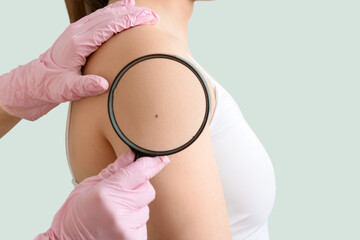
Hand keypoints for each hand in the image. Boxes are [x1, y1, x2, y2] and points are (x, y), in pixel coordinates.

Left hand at [0, 0, 159, 120]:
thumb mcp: (66, 90)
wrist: (33, 82)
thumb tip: (104, 84)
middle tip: (153, 15)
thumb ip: (84, 87)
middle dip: (132, 14)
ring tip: (141, 10)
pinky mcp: (77, 34)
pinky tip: (120, 13)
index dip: (130, 21)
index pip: (109, 26)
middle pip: (109, 16)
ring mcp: (76, 31)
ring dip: (124, 12)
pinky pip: (98, 19)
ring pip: (104, 15)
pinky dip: (112, 14)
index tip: (148, 19)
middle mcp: (77, 33)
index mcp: (78, 44)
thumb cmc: (49, 86)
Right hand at [34, 150, 169, 239]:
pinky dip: (135, 223)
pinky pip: (144, 224)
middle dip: (138, 189)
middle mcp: (118, 210)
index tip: (162, 159)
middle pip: (147, 190)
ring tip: (115, 213)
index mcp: (106, 192)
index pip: (138, 172)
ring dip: (135, 208)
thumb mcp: (89, 186)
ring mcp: (125, 228)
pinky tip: (119, 224)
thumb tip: (131, 155)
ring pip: (146, 208)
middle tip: (120, 195)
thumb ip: (114, 170)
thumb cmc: (74, 215)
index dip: (152, 164)